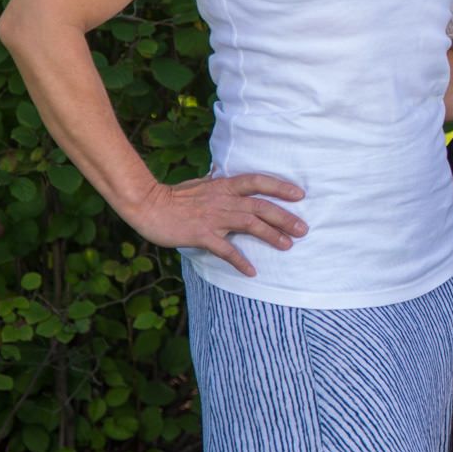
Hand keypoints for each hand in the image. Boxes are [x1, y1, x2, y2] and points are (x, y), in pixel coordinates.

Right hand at [122, 173, 306, 277]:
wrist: (148, 206)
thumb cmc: (176, 196)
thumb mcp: (203, 184)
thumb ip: (221, 184)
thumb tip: (233, 180)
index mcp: (225, 185)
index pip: (258, 181)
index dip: (280, 186)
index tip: (300, 194)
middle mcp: (224, 199)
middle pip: (261, 206)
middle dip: (285, 217)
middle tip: (304, 228)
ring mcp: (214, 217)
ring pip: (250, 224)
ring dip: (271, 235)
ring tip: (288, 245)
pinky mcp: (202, 234)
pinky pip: (225, 249)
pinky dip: (240, 260)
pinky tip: (252, 271)